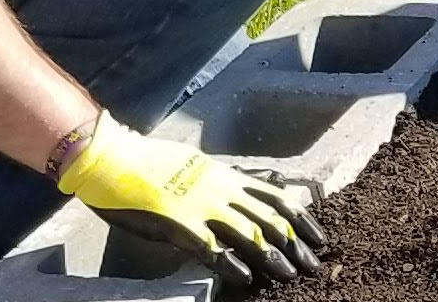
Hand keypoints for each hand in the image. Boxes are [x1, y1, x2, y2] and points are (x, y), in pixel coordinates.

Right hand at [57, 112, 325, 288]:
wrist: (118, 160)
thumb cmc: (156, 165)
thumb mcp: (201, 167)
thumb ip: (226, 181)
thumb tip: (249, 190)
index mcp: (228, 177)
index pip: (277, 197)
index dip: (301, 217)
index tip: (318, 235)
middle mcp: (223, 189)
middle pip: (269, 217)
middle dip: (295, 242)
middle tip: (314, 262)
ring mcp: (202, 206)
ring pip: (247, 232)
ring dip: (271, 256)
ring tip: (290, 274)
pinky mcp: (179, 224)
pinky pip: (211, 247)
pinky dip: (231, 264)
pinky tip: (246, 278)